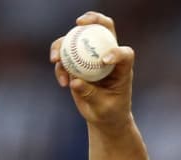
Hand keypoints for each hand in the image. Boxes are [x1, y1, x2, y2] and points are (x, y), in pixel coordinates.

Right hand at [49, 12, 134, 128]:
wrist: (103, 118)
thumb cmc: (110, 113)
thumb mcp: (103, 107)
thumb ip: (91, 94)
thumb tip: (75, 81)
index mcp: (122, 68)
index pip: (124, 53)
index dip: (116, 52)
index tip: (104, 61)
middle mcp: (107, 57)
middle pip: (103, 30)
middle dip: (92, 20)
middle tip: (78, 23)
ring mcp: (91, 58)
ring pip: (77, 40)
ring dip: (63, 45)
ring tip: (56, 60)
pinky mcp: (77, 63)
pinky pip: (65, 56)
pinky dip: (60, 65)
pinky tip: (62, 82)